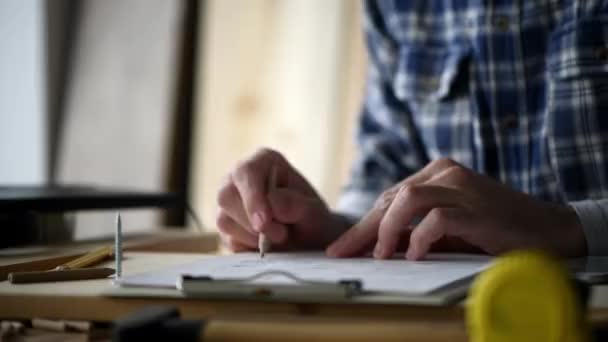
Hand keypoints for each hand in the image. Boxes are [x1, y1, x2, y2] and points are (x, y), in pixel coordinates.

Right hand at [217, 148, 349, 250]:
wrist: (309, 237)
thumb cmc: (311, 217)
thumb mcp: (315, 212)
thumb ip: (297, 206)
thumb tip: (274, 203)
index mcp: (263, 161)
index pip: (247, 172)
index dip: (252, 198)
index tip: (263, 223)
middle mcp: (239, 177)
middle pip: (226, 196)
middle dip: (251, 222)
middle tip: (281, 236)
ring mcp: (229, 201)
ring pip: (224, 220)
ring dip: (252, 237)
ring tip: (279, 239)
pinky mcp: (226, 224)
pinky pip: (227, 240)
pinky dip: (249, 248)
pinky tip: (268, 245)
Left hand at [326, 158, 586, 259]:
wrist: (547, 229)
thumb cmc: (492, 229)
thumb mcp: (448, 224)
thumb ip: (416, 225)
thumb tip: (375, 246)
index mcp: (436, 172)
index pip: (388, 196)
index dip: (363, 223)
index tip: (342, 247)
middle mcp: (446, 172)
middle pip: (391, 197)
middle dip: (363, 229)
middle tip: (342, 253)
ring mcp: (461, 187)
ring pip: (407, 198)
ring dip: (387, 229)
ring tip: (381, 255)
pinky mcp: (476, 207)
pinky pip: (437, 219)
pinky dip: (419, 238)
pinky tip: (413, 255)